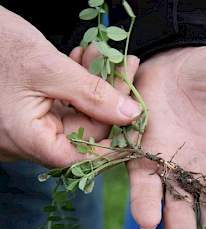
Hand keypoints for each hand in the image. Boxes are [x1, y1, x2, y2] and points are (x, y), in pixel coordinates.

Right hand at [0, 7, 140, 166]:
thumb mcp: (47, 68)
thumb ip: (92, 95)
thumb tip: (130, 114)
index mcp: (29, 140)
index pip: (84, 157)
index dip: (115, 139)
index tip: (136, 113)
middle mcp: (31, 141)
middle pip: (86, 130)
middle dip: (109, 97)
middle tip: (125, 66)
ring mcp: (31, 128)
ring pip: (78, 114)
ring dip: (94, 85)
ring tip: (100, 56)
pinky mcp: (32, 113)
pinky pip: (64, 105)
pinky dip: (77, 84)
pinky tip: (83, 61)